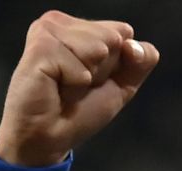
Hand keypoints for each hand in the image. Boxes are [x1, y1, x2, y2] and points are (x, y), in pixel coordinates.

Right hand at [0, 11, 159, 167]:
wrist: (48, 136)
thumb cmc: (80, 111)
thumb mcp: (122, 85)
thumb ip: (141, 61)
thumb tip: (133, 44)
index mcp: (82, 27)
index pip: (125, 32)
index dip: (119, 65)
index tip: (94, 79)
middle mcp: (63, 23)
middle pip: (114, 39)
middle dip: (103, 71)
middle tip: (76, 84)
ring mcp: (49, 31)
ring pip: (98, 49)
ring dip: (87, 78)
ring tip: (65, 86)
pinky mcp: (40, 46)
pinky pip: (80, 66)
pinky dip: (75, 86)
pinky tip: (55, 87)